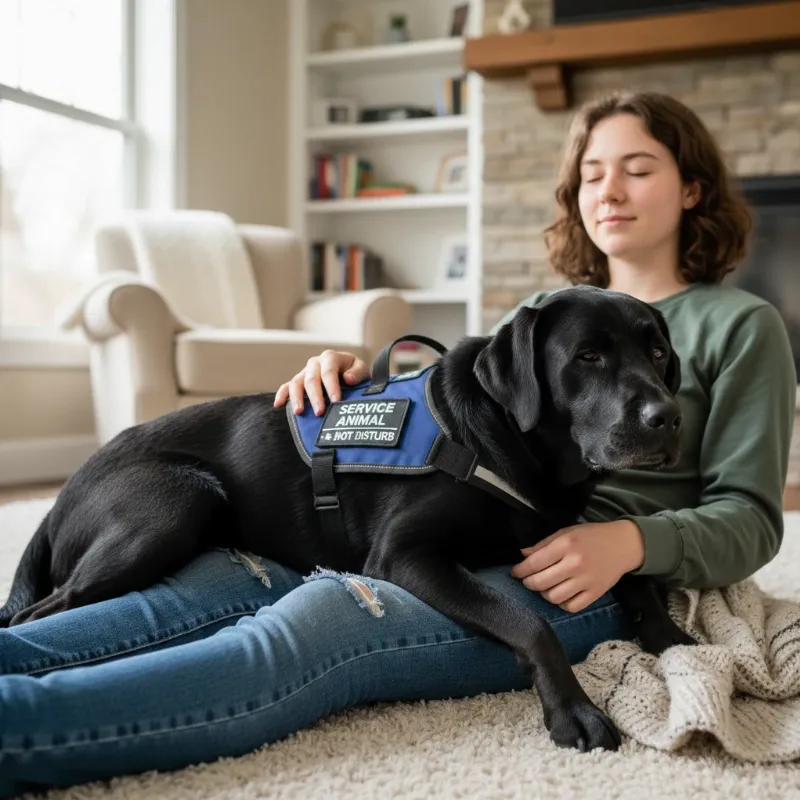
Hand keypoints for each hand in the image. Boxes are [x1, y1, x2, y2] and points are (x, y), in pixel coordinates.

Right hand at [273, 350, 369, 415]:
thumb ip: (357, 372)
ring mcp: (304, 372)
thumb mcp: (361, 369)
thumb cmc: (355, 373)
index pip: (328, 372)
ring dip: (297, 398)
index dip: (332, 387)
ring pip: (296, 383)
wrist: (348, 373)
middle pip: (311, 379)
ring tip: (299, 412)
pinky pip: (286, 386)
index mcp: (330, 357)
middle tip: (320, 412)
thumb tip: (347, 378)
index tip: (337, 401)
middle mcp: (315, 363)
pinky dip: (281, 395)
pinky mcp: (298, 381)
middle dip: (315, 396)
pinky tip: (278, 405)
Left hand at [510, 520, 644, 612]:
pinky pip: (571, 607)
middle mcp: (575, 564)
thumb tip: (522, 555)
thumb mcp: (566, 532)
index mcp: (566, 545)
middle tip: (528, 580)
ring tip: (545, 586)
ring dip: (544, 594)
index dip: (520, 570)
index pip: (534, 563)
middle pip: (541, 582)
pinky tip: (560, 594)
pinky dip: (562, 604)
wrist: (624, 544)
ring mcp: (586, 581)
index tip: (515, 572)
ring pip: (554, 597)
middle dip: (529, 583)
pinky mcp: (596, 593)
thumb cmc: (591, 536)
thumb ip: (543, 544)